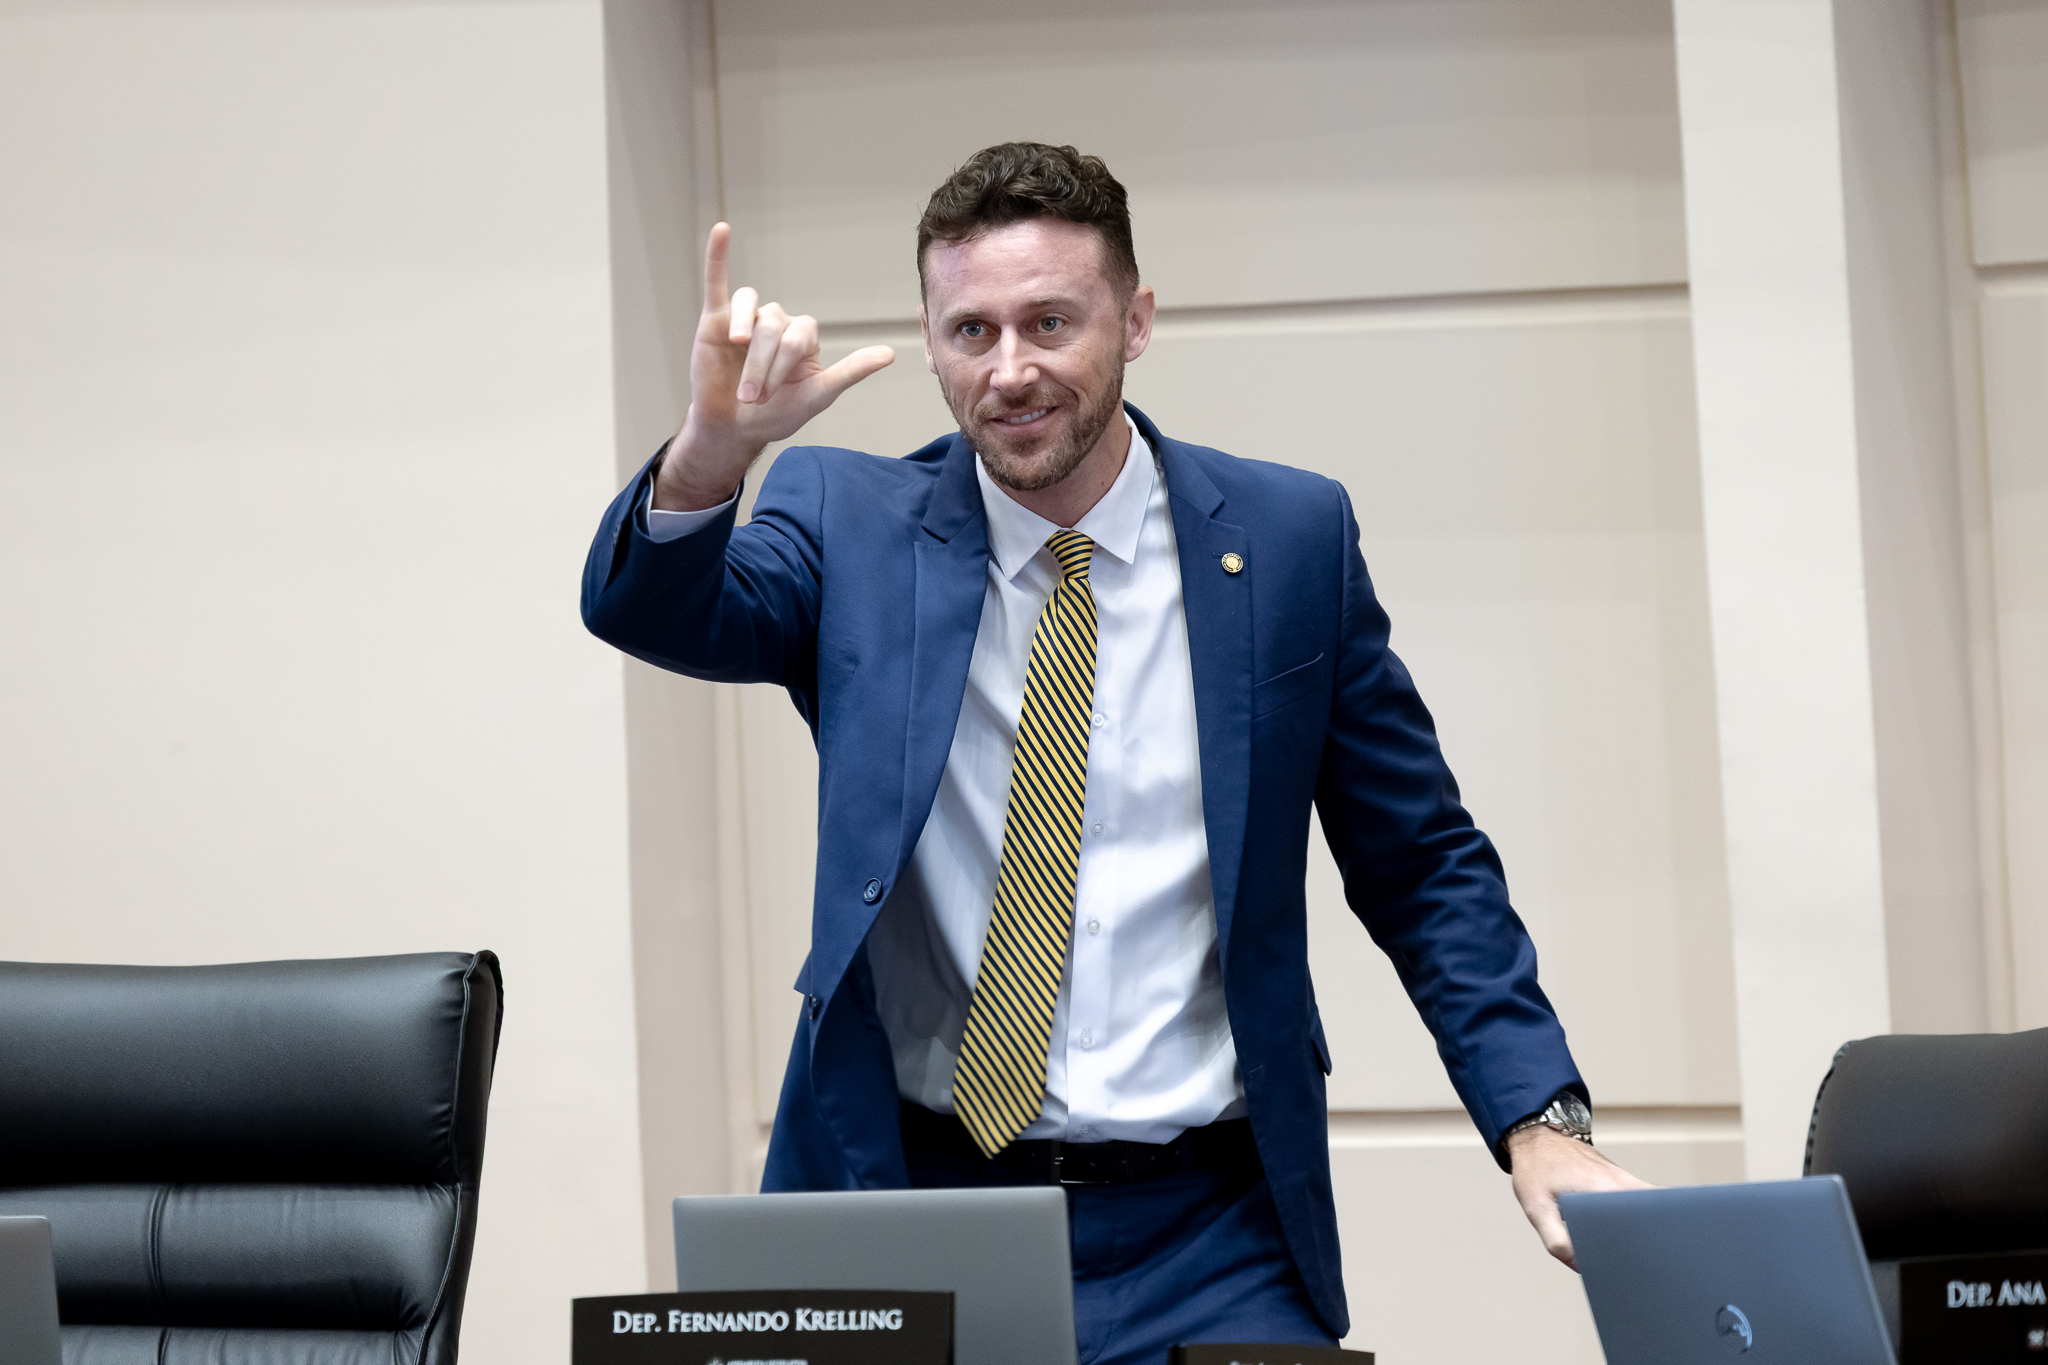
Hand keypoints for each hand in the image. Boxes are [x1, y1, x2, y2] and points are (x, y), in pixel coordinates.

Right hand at [654, 222, 894, 511]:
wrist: (731, 428)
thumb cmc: (775, 414)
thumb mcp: (816, 397)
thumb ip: (850, 372)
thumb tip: (890, 353)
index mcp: (803, 338)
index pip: (799, 337)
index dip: (782, 366)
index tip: (770, 399)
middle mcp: (777, 323)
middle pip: (774, 327)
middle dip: (762, 366)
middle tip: (752, 397)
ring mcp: (747, 319)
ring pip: (751, 308)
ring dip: (744, 331)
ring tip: (736, 350)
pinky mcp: (716, 318)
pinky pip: (718, 281)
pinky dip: (718, 255)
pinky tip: (722, 230)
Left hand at [1505, 1126, 1654, 1270]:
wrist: (1536, 1137)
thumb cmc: (1535, 1169)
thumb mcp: (1537, 1208)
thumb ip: (1557, 1240)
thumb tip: (1581, 1265)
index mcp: (1604, 1189)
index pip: (1643, 1219)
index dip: (1645, 1242)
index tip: (1641, 1260)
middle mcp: (1620, 1182)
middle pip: (1651, 1215)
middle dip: (1648, 1238)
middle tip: (1635, 1259)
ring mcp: (1623, 1178)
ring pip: (1647, 1207)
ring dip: (1642, 1226)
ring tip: (1630, 1248)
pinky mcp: (1619, 1178)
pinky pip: (1636, 1200)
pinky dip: (1634, 1216)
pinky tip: (1621, 1231)